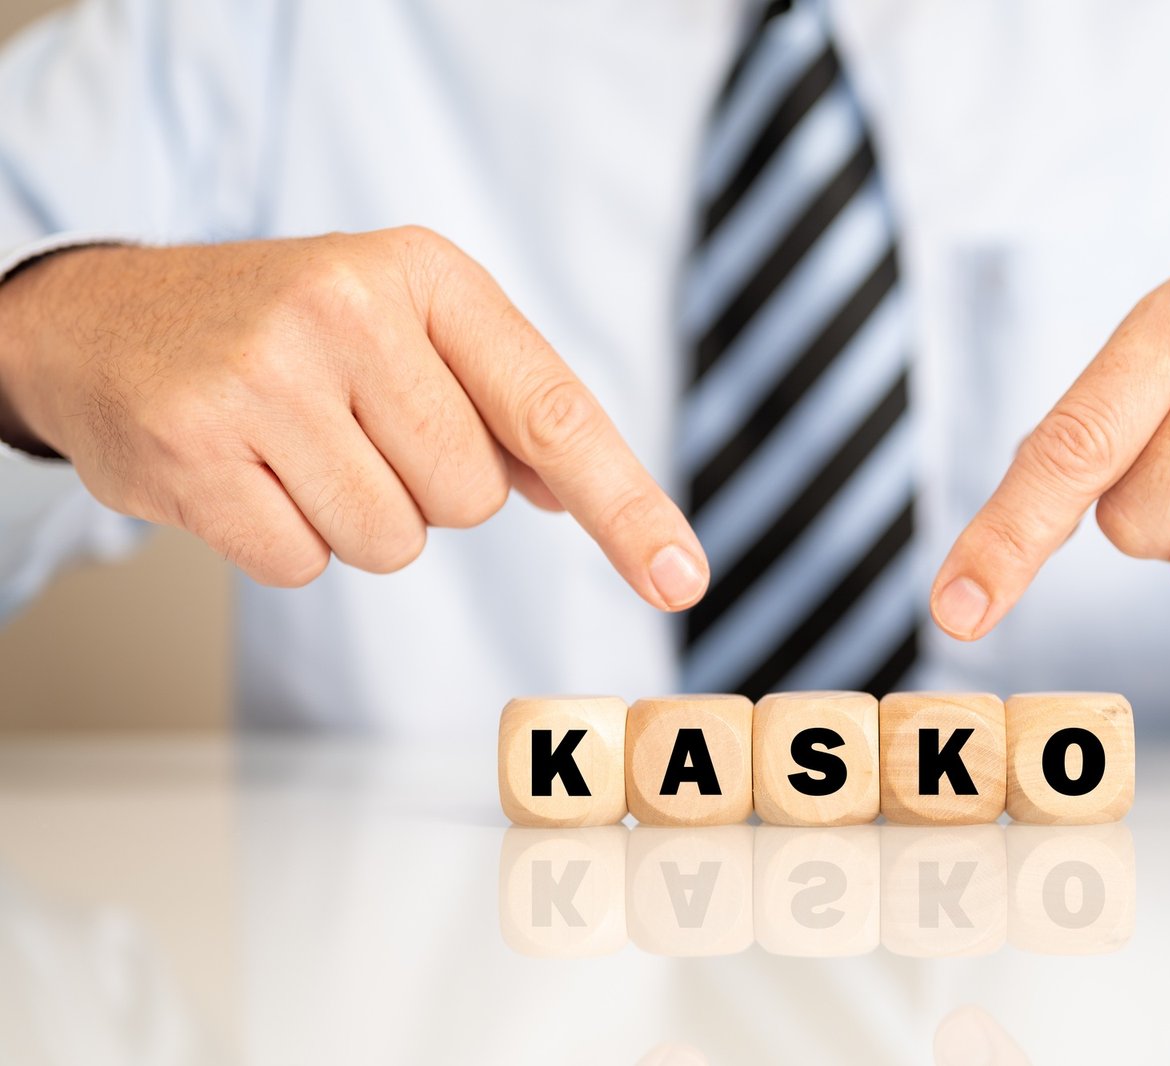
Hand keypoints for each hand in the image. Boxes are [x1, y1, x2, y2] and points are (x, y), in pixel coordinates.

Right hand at [0, 229, 708, 606]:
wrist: (111, 320)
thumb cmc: (291, 329)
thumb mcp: (406, 320)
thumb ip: (500, 399)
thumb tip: (567, 486)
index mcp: (426, 275)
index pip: (552, 410)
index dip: (625, 505)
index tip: (683, 577)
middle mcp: (348, 311)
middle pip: (472, 497)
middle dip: (426, 488)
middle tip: (353, 426)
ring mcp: (263, 378)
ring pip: (393, 541)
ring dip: (356, 519)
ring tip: (296, 447)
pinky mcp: (192, 449)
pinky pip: (303, 565)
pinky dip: (284, 540)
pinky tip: (246, 473)